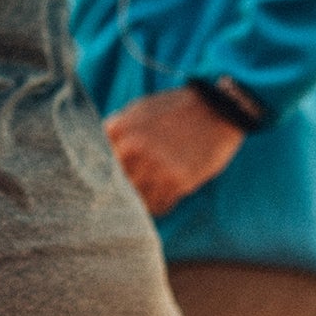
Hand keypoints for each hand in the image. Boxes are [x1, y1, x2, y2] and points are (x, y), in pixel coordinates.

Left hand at [105, 86, 245, 216]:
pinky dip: (158, 206)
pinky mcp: (177, 182)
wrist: (216, 109)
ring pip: (136, 199)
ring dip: (140, 200)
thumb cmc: (176, 109)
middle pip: (116, 184)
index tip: (107, 182)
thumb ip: (118, 129)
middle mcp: (134, 149)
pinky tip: (163, 196)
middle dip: (121, 189)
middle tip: (127, 194)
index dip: (103, 174)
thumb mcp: (140, 109)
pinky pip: (159, 206)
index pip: (99, 164)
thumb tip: (101, 151)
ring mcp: (156, 167)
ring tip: (148, 196)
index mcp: (120, 130)